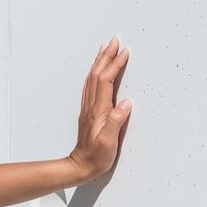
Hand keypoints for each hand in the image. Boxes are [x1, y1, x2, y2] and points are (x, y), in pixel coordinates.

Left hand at [69, 36, 132, 180]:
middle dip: (106, 56)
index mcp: (98, 110)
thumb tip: (126, 103)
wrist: (80, 166)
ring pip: (92, 79)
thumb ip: (116, 122)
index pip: (106, 81)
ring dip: (99, 62)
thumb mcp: (109, 142)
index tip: (124, 51)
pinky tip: (98, 71)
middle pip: (97, 75)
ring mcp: (88, 108)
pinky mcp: (89, 112)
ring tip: (105, 49)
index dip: (115, 65)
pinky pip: (91, 87)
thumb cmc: (97, 156)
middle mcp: (91, 106)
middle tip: (114, 40)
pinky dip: (96, 74)